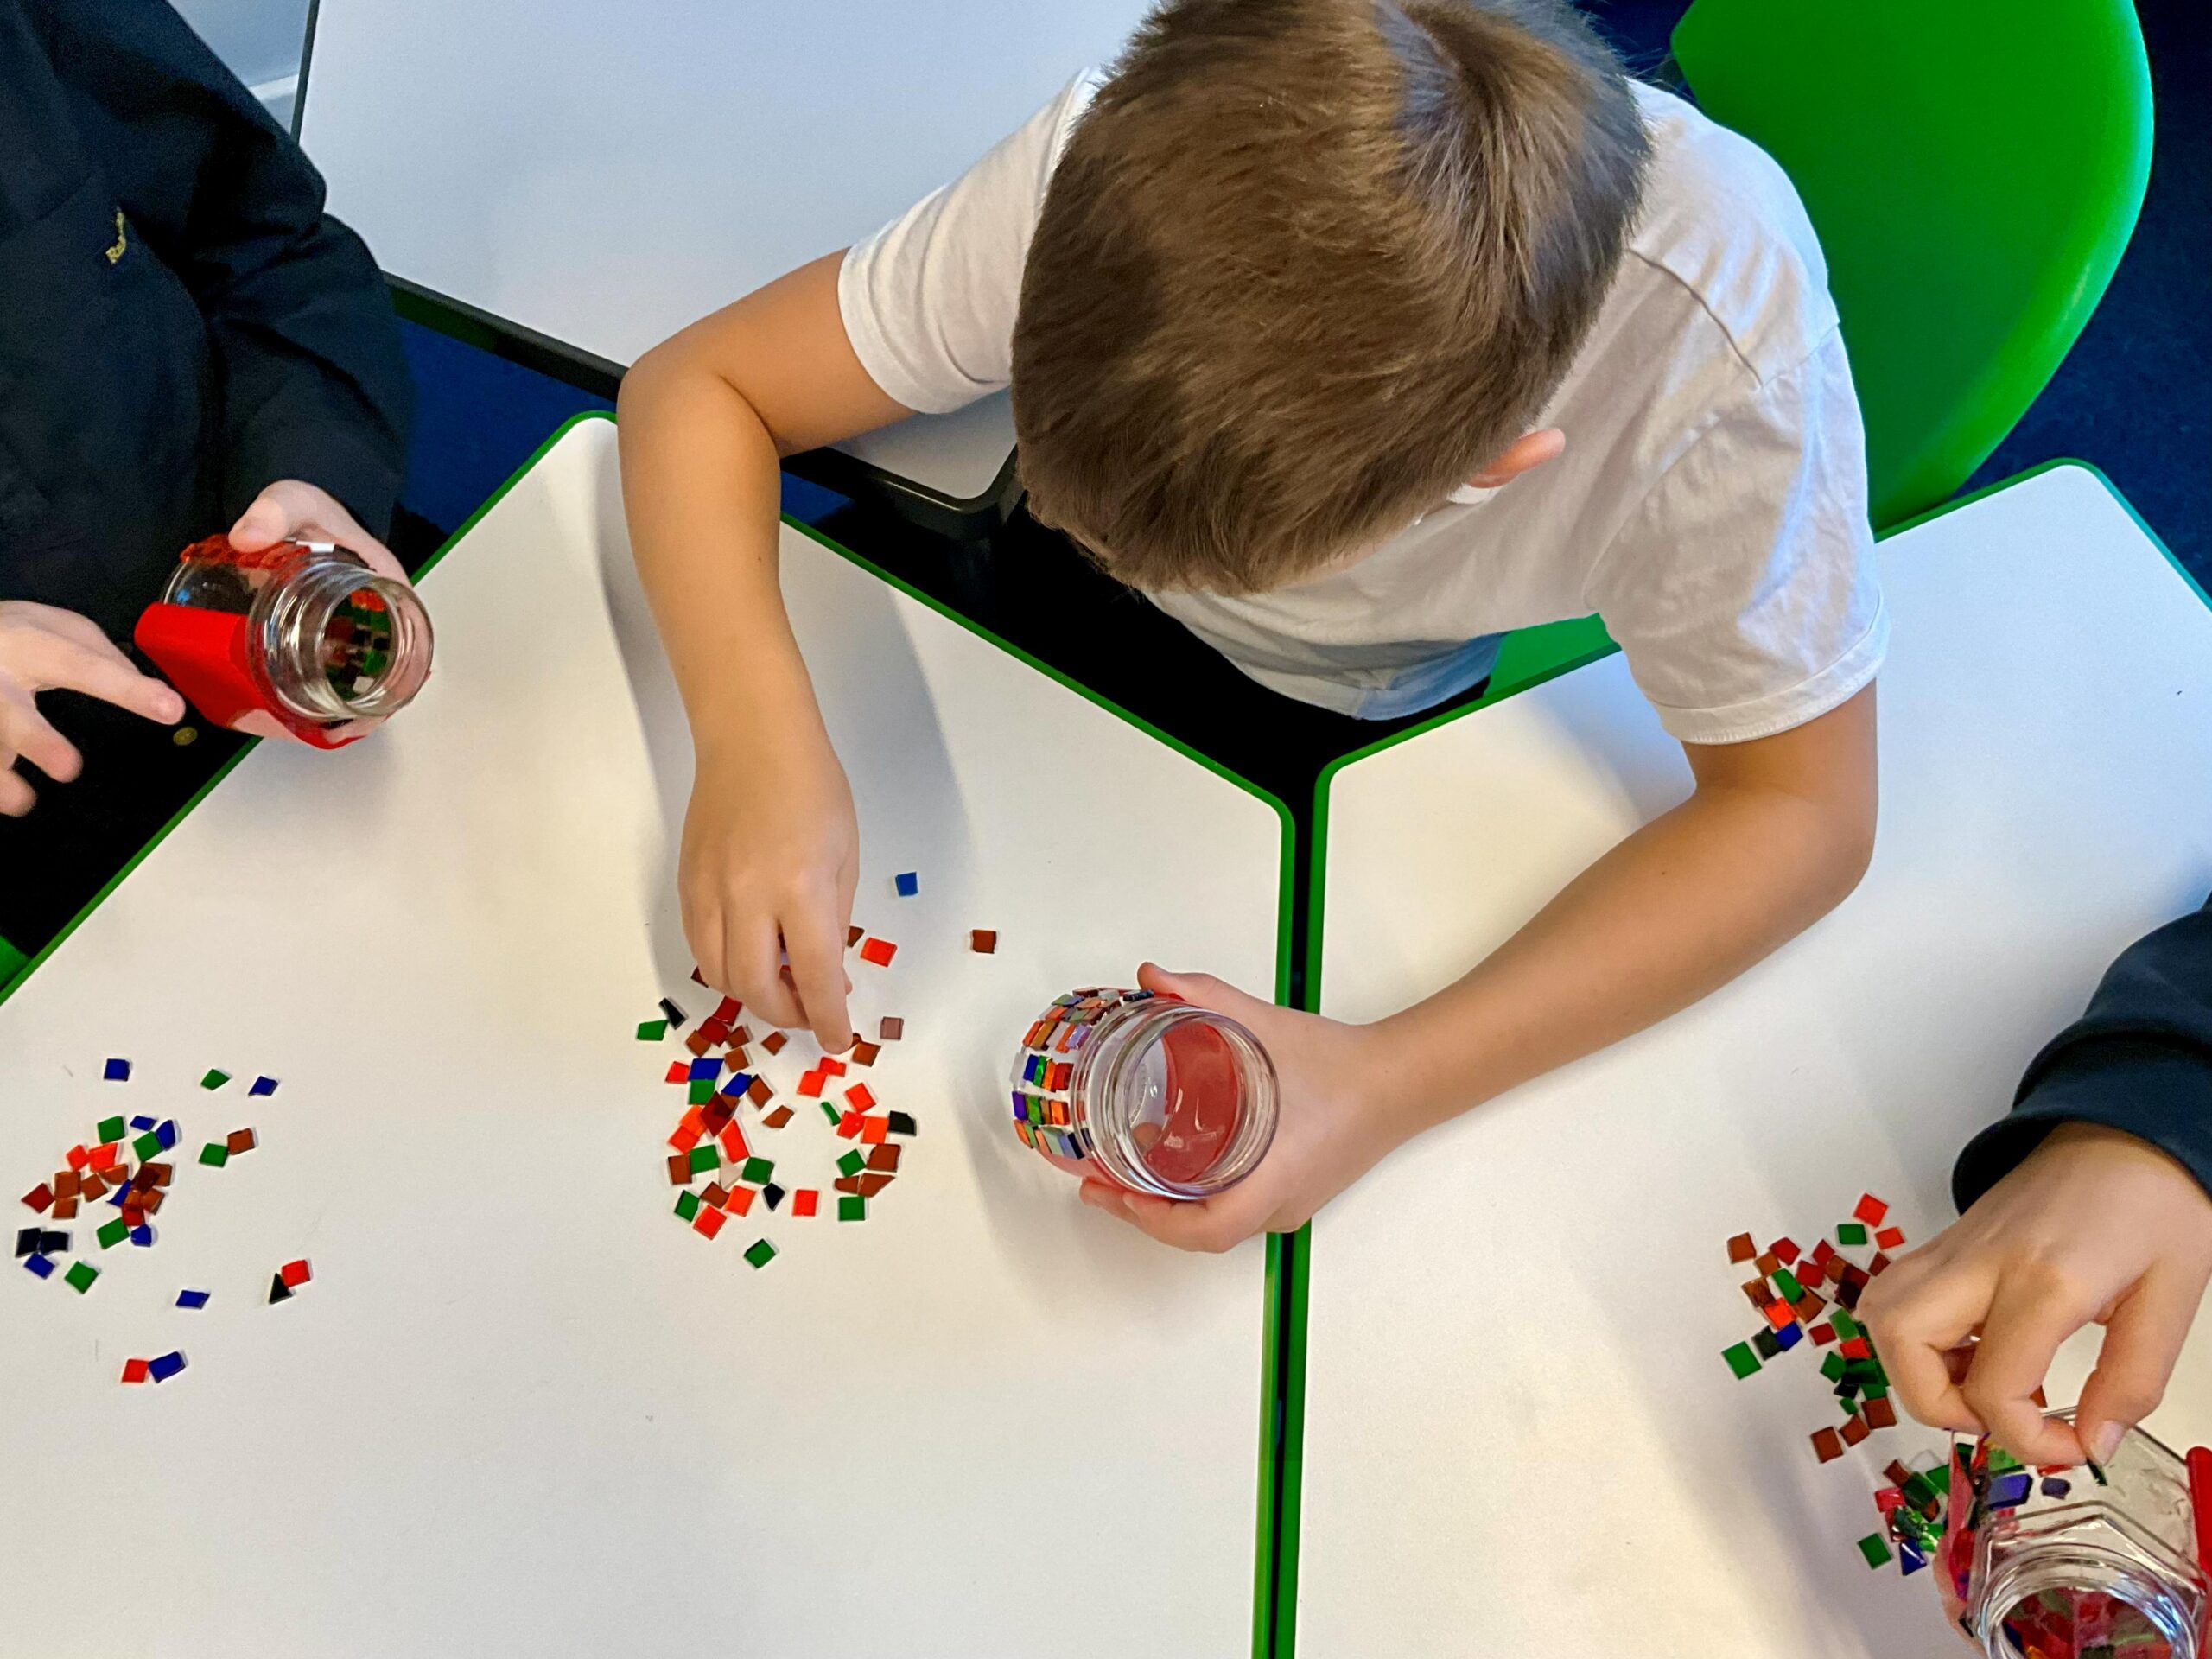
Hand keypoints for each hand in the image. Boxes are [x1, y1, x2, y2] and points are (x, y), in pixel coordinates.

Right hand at [0, 601, 185, 813]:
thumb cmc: (17, 635)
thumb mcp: (59, 628)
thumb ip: (101, 657)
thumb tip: (150, 693)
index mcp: (32, 644)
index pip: (84, 666)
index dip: (127, 689)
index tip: (171, 709)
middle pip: (11, 712)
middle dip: (37, 741)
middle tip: (68, 769)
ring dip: (1, 777)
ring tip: (22, 802)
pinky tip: (9, 801)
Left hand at [229, 480, 407, 743]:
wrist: (296, 509)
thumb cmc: (312, 509)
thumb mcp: (295, 501)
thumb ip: (273, 513)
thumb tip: (247, 538)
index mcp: (388, 585)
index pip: (411, 639)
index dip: (400, 679)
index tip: (379, 705)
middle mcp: (381, 613)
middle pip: (391, 672)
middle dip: (370, 707)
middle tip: (338, 730)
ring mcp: (358, 629)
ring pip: (366, 679)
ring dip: (349, 708)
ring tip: (322, 732)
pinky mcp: (334, 637)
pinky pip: (342, 674)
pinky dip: (331, 698)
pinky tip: (308, 715)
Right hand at [680, 729, 857, 1050]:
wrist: (752, 740)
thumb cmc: (813, 789)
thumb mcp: (846, 858)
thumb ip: (834, 922)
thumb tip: (826, 976)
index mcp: (800, 888)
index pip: (812, 977)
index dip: (828, 1020)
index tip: (838, 1040)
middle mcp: (747, 897)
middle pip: (755, 990)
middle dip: (787, 1015)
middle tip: (812, 1010)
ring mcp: (708, 892)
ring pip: (719, 976)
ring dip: (753, 995)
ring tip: (783, 981)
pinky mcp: (685, 885)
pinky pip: (700, 948)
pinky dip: (727, 966)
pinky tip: (753, 954)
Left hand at [1074, 964, 1400, 1251]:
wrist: (1400, 1079)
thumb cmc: (1342, 1065)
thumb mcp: (1265, 1023)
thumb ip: (1204, 996)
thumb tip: (1152, 978)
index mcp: (1275, 1177)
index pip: (1207, 1231)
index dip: (1151, 1220)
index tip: (1112, 1192)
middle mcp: (1282, 1204)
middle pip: (1201, 1234)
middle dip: (1144, 1214)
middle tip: (1101, 1182)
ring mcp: (1290, 1205)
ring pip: (1218, 1226)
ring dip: (1170, 1207)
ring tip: (1128, 1171)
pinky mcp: (1295, 1195)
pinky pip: (1237, 1212)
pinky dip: (1199, 1199)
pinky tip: (1176, 1164)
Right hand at [1859, 1122, 2211, 1467]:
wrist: (2131, 1129)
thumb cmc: (2159, 1205)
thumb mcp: (2173, 1300)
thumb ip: (2132, 1380)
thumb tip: (2093, 1445)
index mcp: (2046, 1279)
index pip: (1994, 1387)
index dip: (2028, 1443)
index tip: (2073, 1448)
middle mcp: (1981, 1260)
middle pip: (1902, 1344)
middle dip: (1940, 1406)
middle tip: (2002, 1415)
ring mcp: (1954, 1246)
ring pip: (1881, 1316)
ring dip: (1917, 1371)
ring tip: (1983, 1384)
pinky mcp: (1946, 1242)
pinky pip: (1897, 1297)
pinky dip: (1918, 1341)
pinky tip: (1976, 1351)